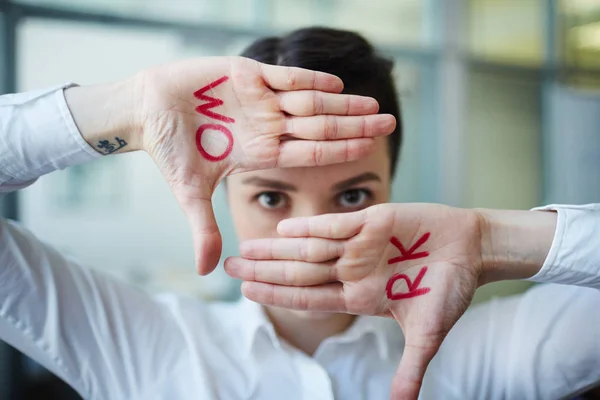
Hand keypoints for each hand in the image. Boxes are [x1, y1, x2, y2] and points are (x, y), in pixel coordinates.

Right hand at [67, 56, 394, 274]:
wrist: (146, 111)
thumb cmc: (168, 150)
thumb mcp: (189, 192)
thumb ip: (204, 228)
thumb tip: (206, 274)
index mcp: (261, 152)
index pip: (309, 153)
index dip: (339, 151)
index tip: (370, 150)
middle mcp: (267, 127)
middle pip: (320, 126)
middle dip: (354, 124)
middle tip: (389, 123)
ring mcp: (260, 100)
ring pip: (309, 101)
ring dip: (341, 101)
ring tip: (372, 102)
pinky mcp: (247, 74)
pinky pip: (285, 76)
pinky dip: (308, 79)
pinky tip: (335, 83)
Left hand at [225, 203, 482, 399]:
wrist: (473, 250)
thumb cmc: (450, 288)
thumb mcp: (428, 333)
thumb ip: (410, 368)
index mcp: (359, 296)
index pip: (308, 298)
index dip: (276, 295)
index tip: (245, 293)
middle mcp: (352, 270)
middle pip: (300, 272)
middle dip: (264, 270)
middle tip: (229, 267)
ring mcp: (359, 246)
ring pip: (310, 248)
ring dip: (277, 248)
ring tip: (246, 247)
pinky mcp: (373, 221)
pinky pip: (337, 225)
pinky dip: (312, 226)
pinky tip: (285, 228)